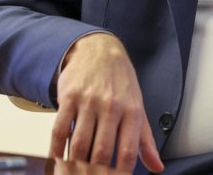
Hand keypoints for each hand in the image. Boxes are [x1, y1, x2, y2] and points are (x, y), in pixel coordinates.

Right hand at [50, 33, 163, 172]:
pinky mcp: (68, 97)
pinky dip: (56, 150)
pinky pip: (59, 130)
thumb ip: (145, 140)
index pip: (127, 152)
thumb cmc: (120, 82)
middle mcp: (111, 107)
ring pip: (79, 144)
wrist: (98, 50)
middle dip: (95, 172)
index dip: (120, 173)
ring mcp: (88, 102)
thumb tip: (156, 167)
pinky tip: (57, 160)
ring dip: (75, 164)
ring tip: (74, 173)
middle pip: (101, 152)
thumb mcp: (138, 107)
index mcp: (131, 112)